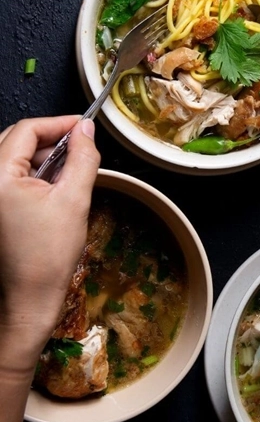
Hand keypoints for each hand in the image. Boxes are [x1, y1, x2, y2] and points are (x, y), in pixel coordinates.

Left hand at [0, 116, 99, 368]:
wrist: (29, 297)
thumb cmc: (49, 253)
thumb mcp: (75, 199)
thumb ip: (83, 158)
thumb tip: (86, 128)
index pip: (26, 130)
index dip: (59, 124)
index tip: (85, 126)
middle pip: (16, 140)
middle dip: (51, 139)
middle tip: (82, 144)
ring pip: (13, 157)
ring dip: (44, 156)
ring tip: (73, 167)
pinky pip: (11, 176)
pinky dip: (35, 173)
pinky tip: (57, 184)